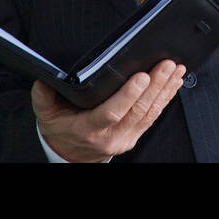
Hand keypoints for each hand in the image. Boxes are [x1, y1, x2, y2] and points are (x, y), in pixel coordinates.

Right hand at [32, 59, 185, 162]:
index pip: (111, 112)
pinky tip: (173, 82)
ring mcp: (125, 137)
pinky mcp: (135, 135)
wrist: (71, 154)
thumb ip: (44, 97)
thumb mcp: (46, 114)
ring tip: (175, 69)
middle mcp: (110, 136)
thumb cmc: (61, 130)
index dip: (128, 95)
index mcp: (88, 130)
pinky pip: (153, 116)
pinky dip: (165, 98)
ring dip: (165, 89)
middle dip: (155, 85)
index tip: (141, 76)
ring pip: (150, 113)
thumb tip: (43, 81)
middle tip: (166, 64)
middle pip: (137, 110)